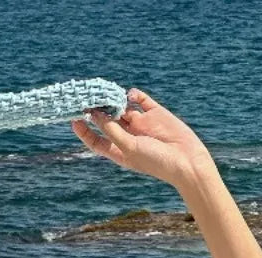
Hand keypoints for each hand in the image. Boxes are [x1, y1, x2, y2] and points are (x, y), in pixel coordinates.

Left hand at [71, 88, 216, 187]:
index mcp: (119, 151)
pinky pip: (141, 100)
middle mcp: (128, 137)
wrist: (187, 160)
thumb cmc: (155, 161)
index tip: (74, 119)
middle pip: (106, 121)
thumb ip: (112, 130)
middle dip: (97, 110)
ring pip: (122, 108)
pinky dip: (134, 95)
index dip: (84, 131)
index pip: (96, 140)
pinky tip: (129, 95)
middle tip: (86, 97)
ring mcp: (141, 124)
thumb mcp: (129, 147)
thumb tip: (95, 114)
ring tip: (105, 93)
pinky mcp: (156, 113)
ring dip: (114, 101)